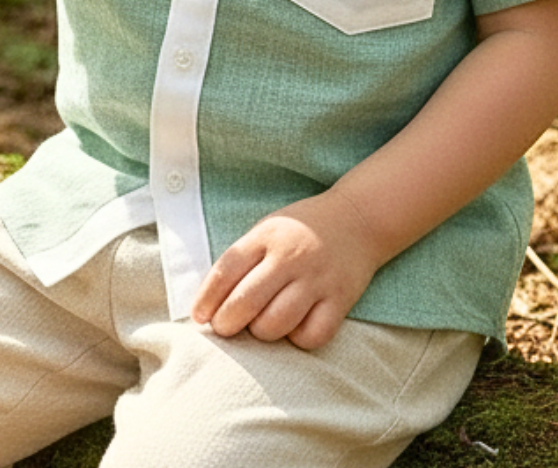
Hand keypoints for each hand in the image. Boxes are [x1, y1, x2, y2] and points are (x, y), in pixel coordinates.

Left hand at [191, 189, 380, 350]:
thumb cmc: (301, 230)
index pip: (226, 270)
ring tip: (262, 324)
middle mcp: (290, 256)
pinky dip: (298, 339)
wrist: (357, 218)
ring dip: (262, 332)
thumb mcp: (267, 230)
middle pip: (246, 301)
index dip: (206, 298)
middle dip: (227, 323)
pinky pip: (312, 335)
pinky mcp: (340, 299)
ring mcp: (316, 279)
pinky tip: (295, 327)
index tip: (200, 317)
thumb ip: (243, 260)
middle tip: (225, 327)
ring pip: (276, 323)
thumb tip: (211, 304)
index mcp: (267, 236)